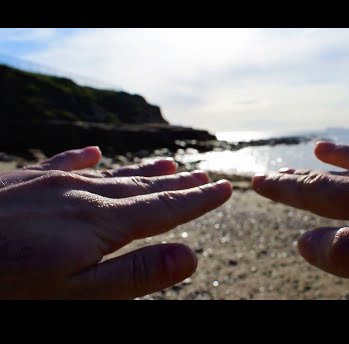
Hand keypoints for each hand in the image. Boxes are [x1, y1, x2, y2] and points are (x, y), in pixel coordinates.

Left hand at [0, 146, 231, 298]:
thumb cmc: (8, 285)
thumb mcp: (77, 297)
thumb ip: (136, 275)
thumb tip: (190, 256)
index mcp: (102, 223)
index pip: (165, 209)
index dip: (197, 200)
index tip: (224, 188)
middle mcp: (85, 195)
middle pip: (144, 187)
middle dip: (179, 184)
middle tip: (205, 174)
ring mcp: (53, 182)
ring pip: (114, 174)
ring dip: (144, 171)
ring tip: (169, 164)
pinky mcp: (25, 181)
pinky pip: (66, 163)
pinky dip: (87, 159)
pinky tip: (97, 154)